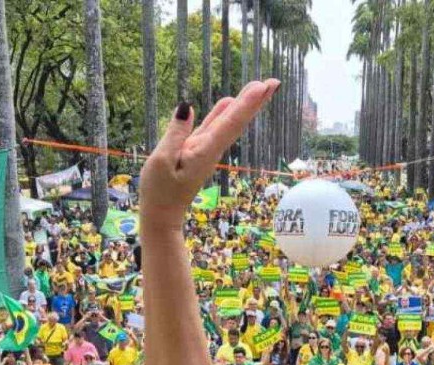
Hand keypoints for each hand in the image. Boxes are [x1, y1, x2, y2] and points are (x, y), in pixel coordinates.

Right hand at [140, 79, 279, 225]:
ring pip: (228, 122)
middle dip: (255, 101)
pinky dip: (223, 114)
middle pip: (237, 121)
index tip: (263, 86)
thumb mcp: (161, 161)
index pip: (230, 123)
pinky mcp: (198, 151)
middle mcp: (211, 149)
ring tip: (260, 87)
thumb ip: (175, 134)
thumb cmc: (159, 191)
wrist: (162, 214)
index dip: (246, 104)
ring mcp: (206, 150)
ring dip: (244, 105)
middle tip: (274, 82)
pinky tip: (229, 102)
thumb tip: (186, 106)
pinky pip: (214, 128)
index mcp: (204, 151)